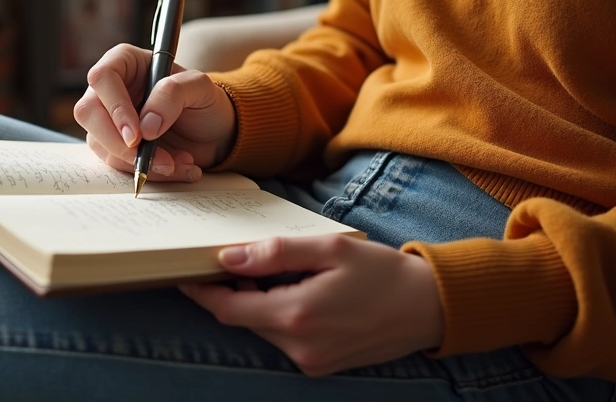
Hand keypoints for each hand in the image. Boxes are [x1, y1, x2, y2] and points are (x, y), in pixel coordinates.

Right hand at [73, 44, 235, 181]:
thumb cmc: (203, 100)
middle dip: (117, 143)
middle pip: (89, 113)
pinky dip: (146, 172)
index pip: (103, 78)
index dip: (115, 107)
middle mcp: (110, 89)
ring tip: (176, 162)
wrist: (213, 131)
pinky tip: (174, 167)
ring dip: (137, 162)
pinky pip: (116, 163)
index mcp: (125, 62)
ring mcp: (108, 119)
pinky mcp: (113, 145)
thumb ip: (173, 94)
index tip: (136, 135)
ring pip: (99, 143)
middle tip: (147, 160)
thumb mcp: (199, 87)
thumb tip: (146, 125)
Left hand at [179, 235, 443, 375]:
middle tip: (233, 260)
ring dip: (257, 303)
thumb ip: (275, 254)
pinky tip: (297, 291)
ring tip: (274, 272)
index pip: (228, 309)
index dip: (202, 292)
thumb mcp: (329, 249)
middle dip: (232, 291)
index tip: (185, 273)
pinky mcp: (322, 366)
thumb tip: (228, 258)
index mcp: (297, 316)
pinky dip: (279, 315)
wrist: (430, 308)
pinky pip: (285, 338)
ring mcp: (311, 361)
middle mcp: (300, 347)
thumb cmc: (383, 272)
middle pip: (243, 319)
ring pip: (263, 328)